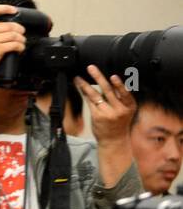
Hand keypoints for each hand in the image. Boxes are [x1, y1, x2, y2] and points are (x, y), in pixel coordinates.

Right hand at [0, 4, 26, 81]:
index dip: (6, 8)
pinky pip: (14, 44)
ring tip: (21, 42)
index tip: (14, 11)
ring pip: (13, 34)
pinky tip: (20, 48)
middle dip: (19, 29)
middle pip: (9, 24)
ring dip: (21, 39)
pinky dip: (20, 46)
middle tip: (21, 34)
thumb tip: (4, 26)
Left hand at [75, 65, 136, 187]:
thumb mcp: (126, 111)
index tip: (113, 76)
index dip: (119, 84)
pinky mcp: (97, 116)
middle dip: (98, 78)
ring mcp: (107, 113)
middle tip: (91, 68)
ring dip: (85, 85)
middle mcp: (119, 110)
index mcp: (130, 106)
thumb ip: (120, 98)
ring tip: (79, 77)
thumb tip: (109, 81)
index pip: (124, 93)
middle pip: (108, 90)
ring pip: (95, 95)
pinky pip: (89, 102)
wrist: (114, 140)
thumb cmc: (119, 123)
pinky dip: (84, 94)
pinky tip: (80, 87)